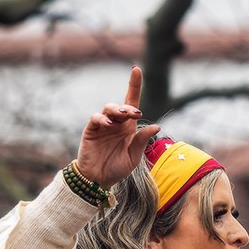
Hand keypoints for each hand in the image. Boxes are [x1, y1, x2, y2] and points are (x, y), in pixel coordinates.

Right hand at [76, 66, 160, 187]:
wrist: (99, 180)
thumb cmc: (118, 168)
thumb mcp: (134, 156)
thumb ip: (142, 140)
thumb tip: (156, 126)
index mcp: (129, 127)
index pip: (132, 102)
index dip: (134, 85)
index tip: (136, 69)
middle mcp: (116, 123)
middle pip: (121, 105)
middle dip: (128, 107)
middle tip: (134, 114)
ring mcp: (103, 125)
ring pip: (108, 108)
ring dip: (116, 110)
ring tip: (121, 117)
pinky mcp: (91, 130)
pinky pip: (96, 118)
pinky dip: (102, 118)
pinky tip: (108, 123)